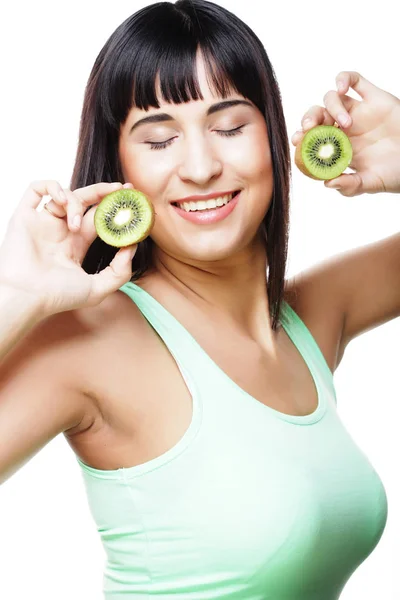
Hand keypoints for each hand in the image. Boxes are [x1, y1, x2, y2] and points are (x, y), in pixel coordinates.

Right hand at [0, 180, 137, 316]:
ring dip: (77, 202)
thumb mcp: (98, 289)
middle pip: (86, 201)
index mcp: (77, 245)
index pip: (100, 219)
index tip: (131, 203)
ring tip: (76, 224)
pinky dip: (53, 187)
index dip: (115, 209)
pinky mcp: (25, 216)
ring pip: (66, 194)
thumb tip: (132, 245)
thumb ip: (120, 270)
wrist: (27, 297)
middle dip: (105, 192)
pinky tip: (62, 199)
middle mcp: (61, 231)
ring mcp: (43, 222)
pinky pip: (37, 189)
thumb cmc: (57, 297)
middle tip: (122, 189)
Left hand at [292, 71, 399, 195]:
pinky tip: (341, 88)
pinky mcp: (374, 97)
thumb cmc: (395, 173)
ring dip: (331, 107)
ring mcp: (359, 112)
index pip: (312, 139)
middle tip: (309, 128)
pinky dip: (343, 78)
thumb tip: (328, 183)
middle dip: (309, 119)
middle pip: (317, 115)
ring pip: (332, 98)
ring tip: (345, 124)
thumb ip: (350, 185)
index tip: (298, 141)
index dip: (302, 138)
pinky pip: (355, 80)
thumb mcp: (371, 183)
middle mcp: (345, 129)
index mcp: (338, 148)